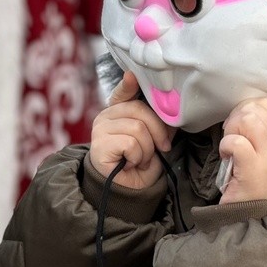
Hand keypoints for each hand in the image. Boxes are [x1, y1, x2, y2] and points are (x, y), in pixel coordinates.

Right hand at [89, 72, 176, 189]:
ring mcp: (100, 130)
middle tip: (161, 148)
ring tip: (140, 159)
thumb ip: (156, 120)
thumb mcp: (153, 136)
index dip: (129, 84)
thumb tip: (167, 106)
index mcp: (118, 111)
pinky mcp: (99, 145)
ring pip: (137, 128)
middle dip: (158, 132)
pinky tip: (130, 163)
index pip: (123, 92)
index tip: (133, 76)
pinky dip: (138, 157)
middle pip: (139, 110)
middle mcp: (106, 116)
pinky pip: (130, 144)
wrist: (129, 190)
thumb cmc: (140, 162)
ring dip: (147, 149)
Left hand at [218, 98, 266, 204]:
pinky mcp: (254, 166)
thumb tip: (242, 106)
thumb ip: (259, 128)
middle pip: (254, 109)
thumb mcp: (264, 151)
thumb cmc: (253, 180)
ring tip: (230, 147)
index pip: (266, 104)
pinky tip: (226, 157)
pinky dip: (225, 145)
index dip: (246, 109)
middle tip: (232, 136)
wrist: (252, 214)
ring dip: (231, 131)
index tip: (239, 126)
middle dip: (235, 118)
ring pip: (247, 120)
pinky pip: (236, 141)